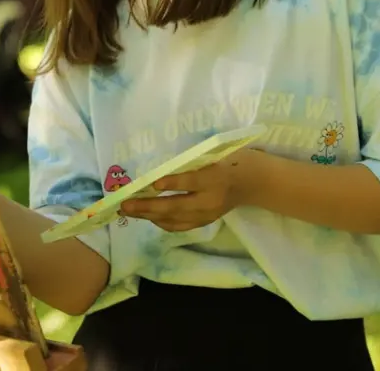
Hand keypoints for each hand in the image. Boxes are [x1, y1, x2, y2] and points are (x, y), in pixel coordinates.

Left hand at [119, 150, 255, 232]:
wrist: (254, 182)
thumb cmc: (232, 159)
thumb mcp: (215, 153)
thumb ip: (191, 161)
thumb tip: (159, 166)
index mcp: (215, 176)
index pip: (191, 181)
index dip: (173, 184)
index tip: (154, 184)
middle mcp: (211, 199)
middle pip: (176, 206)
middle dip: (148, 206)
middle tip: (125, 204)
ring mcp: (208, 214)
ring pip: (174, 219)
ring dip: (149, 216)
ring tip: (129, 211)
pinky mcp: (205, 221)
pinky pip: (179, 225)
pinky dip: (162, 222)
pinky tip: (148, 216)